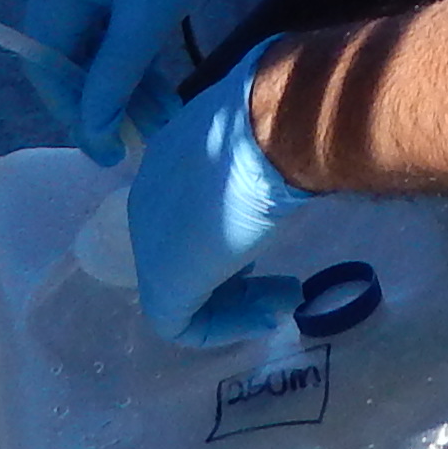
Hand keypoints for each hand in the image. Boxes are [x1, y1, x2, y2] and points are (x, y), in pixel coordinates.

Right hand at [24, 0, 295, 148]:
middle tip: (143, 140)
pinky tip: (161, 84)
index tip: (110, 153)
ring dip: (126, 78)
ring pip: (96, 36)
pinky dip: (134, 48)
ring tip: (163, 119)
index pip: (48, 64)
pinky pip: (112, 14)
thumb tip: (92, 130)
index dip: (76, 114)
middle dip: (106, 98)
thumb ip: (114, 75)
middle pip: (70, 52)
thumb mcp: (149, 12)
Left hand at [127, 46, 306, 344]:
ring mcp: (149, 241)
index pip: (189, 210)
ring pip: (182, 290)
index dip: (229, 233)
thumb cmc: (281, 121)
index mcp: (170, 158)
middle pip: (184, 251)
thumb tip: (299, 149)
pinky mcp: (163, 281)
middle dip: (232, 276)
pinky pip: (180, 323)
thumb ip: (265, 150)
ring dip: (236, 304)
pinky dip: (225, 327)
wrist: (272, 129)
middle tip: (283, 282)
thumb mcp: (268, 133)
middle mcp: (148, 198)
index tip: (268, 241)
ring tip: (285, 301)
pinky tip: (268, 316)